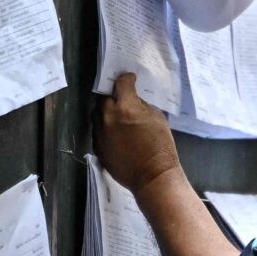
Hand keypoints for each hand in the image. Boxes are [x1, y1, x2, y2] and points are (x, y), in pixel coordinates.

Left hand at [96, 73, 180, 190]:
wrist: (152, 176)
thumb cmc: (160, 146)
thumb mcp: (157, 118)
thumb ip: (141, 105)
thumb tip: (133, 101)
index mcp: (125, 107)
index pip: (121, 83)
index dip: (126, 79)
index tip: (129, 79)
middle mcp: (108, 117)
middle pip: (103, 97)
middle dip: (111, 94)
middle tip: (120, 96)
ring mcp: (100, 133)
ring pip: (97, 114)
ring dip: (106, 111)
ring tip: (116, 114)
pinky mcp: (98, 147)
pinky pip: (98, 131)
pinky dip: (105, 127)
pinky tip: (115, 131)